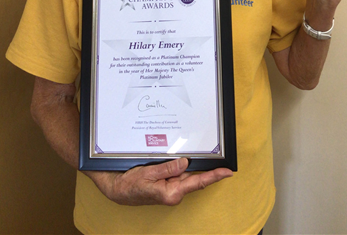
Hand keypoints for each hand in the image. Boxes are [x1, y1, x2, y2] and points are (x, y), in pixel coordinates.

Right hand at [87, 158, 232, 205]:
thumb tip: (185, 163)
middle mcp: (174, 192)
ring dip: (191, 165)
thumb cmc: (131, 185)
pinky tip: (182, 158)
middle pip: (194, 177)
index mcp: (172, 193)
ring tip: (198, 153)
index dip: (214, 176)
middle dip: (206, 167)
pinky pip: (178, 173)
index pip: (198, 182)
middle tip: (219, 155)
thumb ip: (168, 168)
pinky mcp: (167, 183)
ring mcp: (171, 188)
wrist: (118, 190)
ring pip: (186, 173)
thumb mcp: (149, 173)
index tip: (228, 172)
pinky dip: (181, 165)